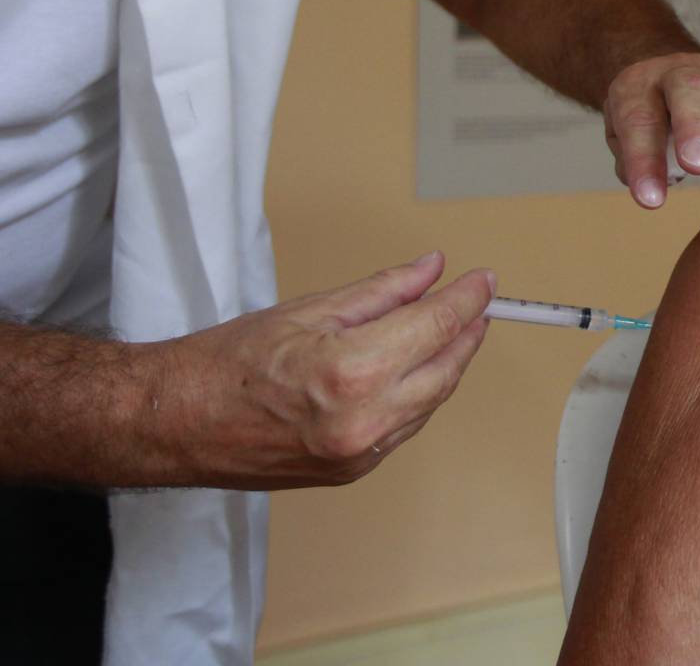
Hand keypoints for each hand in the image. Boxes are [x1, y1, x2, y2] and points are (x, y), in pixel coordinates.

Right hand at [146, 253, 493, 488]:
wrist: (173, 424)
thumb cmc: (225, 365)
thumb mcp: (309, 310)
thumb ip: (383, 292)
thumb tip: (432, 270)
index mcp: (353, 371)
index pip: (437, 326)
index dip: (468, 299)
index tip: (483, 281)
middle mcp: (364, 419)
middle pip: (446, 369)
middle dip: (467, 332)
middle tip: (477, 303)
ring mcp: (359, 453)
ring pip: (431, 402)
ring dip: (446, 365)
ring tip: (451, 330)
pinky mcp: (351, 472)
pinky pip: (405, 427)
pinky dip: (418, 396)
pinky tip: (416, 371)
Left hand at [603, 53, 699, 206]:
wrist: (667, 82)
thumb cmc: (649, 121)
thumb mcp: (624, 141)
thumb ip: (635, 163)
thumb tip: (655, 191)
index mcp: (637, 86)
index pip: (638, 117)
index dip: (644, 158)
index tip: (651, 198)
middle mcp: (680, 72)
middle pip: (691, 86)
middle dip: (697, 127)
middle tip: (698, 168)